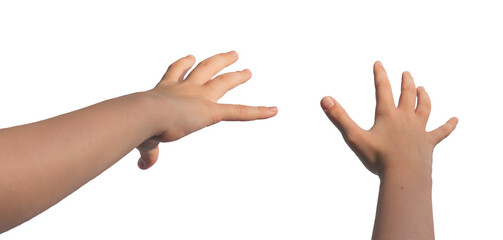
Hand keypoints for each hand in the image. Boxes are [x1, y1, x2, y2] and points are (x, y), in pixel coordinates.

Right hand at [136, 51, 277, 168]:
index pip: (175, 73)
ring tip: (247, 71)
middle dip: (218, 62)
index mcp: (164, 91)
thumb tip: (143, 165)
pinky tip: (273, 111)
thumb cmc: (138, 125)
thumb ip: (149, 152)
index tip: (190, 57)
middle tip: (232, 55)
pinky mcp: (212, 112)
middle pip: (204, 69)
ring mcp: (199, 97)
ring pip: (222, 81)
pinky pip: (239, 112)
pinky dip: (258, 112)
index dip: (183, 65)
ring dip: (236, 75)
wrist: (144, 115)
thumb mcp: (145, 138)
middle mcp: (184, 89)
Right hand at [320, 61, 456, 175]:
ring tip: (423, 89)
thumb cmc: (378, 158)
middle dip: (406, 82)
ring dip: (424, 97)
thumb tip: (324, 99)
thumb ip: (339, 117)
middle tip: (406, 73)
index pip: (383, 89)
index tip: (379, 63)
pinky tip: (455, 120)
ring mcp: (419, 130)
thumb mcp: (354, 137)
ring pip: (425, 108)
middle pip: (408, 94)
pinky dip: (449, 125)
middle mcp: (406, 118)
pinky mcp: (428, 143)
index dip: (380, 75)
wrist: (405, 175)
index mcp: (388, 115)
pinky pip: (441, 132)